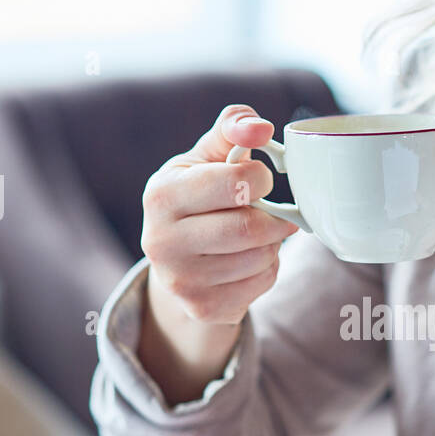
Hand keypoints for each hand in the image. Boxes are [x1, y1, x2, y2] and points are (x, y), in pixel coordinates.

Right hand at [140, 104, 297, 324]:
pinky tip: (251, 259)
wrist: (175, 257)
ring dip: (273, 243)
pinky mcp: (202, 307)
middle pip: (248, 229)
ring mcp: (180, 281)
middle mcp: (161, 242)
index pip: (235, 183)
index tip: (259, 180)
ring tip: (258, 234)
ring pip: (260, 259)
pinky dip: (269, 268)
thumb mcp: (207, 156)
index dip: (261, 179)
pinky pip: (261, 284)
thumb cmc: (198, 193)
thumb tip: (260, 128)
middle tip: (273, 211)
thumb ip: (233, 128)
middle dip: (273, 217)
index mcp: (161, 195)